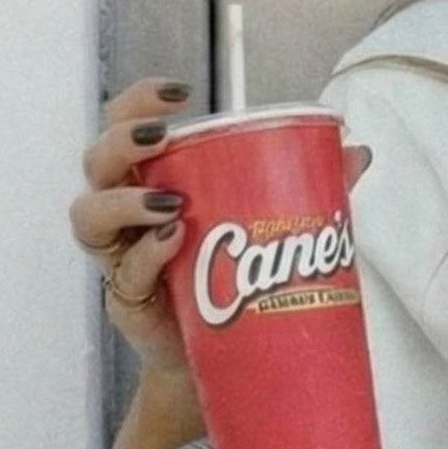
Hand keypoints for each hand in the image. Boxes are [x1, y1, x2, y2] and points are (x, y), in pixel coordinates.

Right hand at [70, 77, 372, 391]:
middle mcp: (124, 212)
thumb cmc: (235, 274)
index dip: (140, 101)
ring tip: (172, 204)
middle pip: (97, 162)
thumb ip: (310, 187)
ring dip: (125, 202)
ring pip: (90, 216)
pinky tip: (173, 242)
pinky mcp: (128, 301)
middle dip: (122, 142)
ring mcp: (121, 257)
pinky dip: (147, 255)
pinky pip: (125, 273)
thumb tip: (358, 152)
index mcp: (150, 177)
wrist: (226, 356)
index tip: (181, 92)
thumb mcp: (271, 222)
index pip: (123, 124)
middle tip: (161, 137)